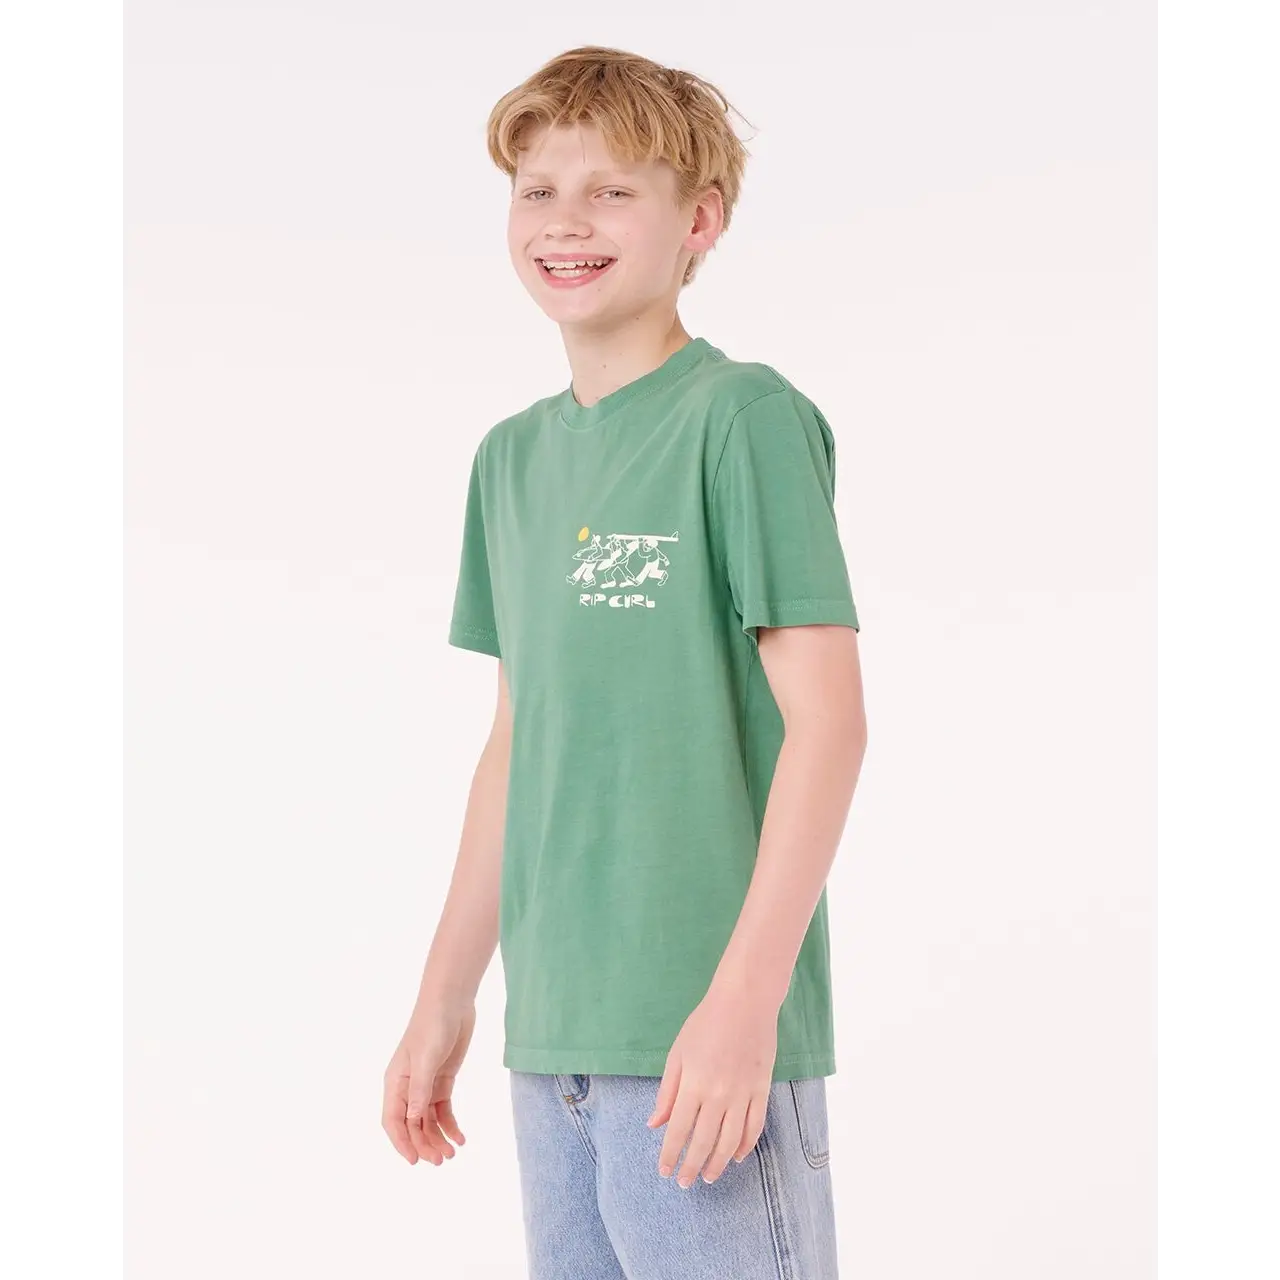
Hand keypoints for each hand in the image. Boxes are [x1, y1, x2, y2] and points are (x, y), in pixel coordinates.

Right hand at [382, 997, 474, 1165]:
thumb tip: (412, 1120)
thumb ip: (420, 1089)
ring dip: (438, 1138)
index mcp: (395, 1082)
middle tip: (441, 1161)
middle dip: (424, 1144)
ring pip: (428, 1120)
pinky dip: (450, 1125)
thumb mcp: (426, 1058)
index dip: (401, 1142)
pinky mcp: (442, 1080)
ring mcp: (425, 1084)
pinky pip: (443, 1109)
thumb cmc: (432, 1025)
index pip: (392, 1120)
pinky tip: (460, 1137)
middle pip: (412, 1124)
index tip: (415, 1160)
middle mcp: (408, 1087)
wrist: (452, 1002)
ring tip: (452, 1154)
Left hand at [647, 985, 777, 1186]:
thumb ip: (667, 1092)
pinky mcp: (761, 1090)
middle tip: (684, 1182)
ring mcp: (742, 1094)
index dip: (670, 1154)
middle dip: (691, 1167)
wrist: (745, 1002)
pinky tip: (735, 1157)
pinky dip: (745, 1146)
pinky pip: (754, 1127)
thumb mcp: (677, 1053)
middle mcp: (718, 1095)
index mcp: (693, 1084)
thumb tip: (654, 1124)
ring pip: (729, 1141)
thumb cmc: (705, 1023)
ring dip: (717, 1163)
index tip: (664, 1171)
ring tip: (708, 1177)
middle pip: (703, 1142)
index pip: (678, 1130)